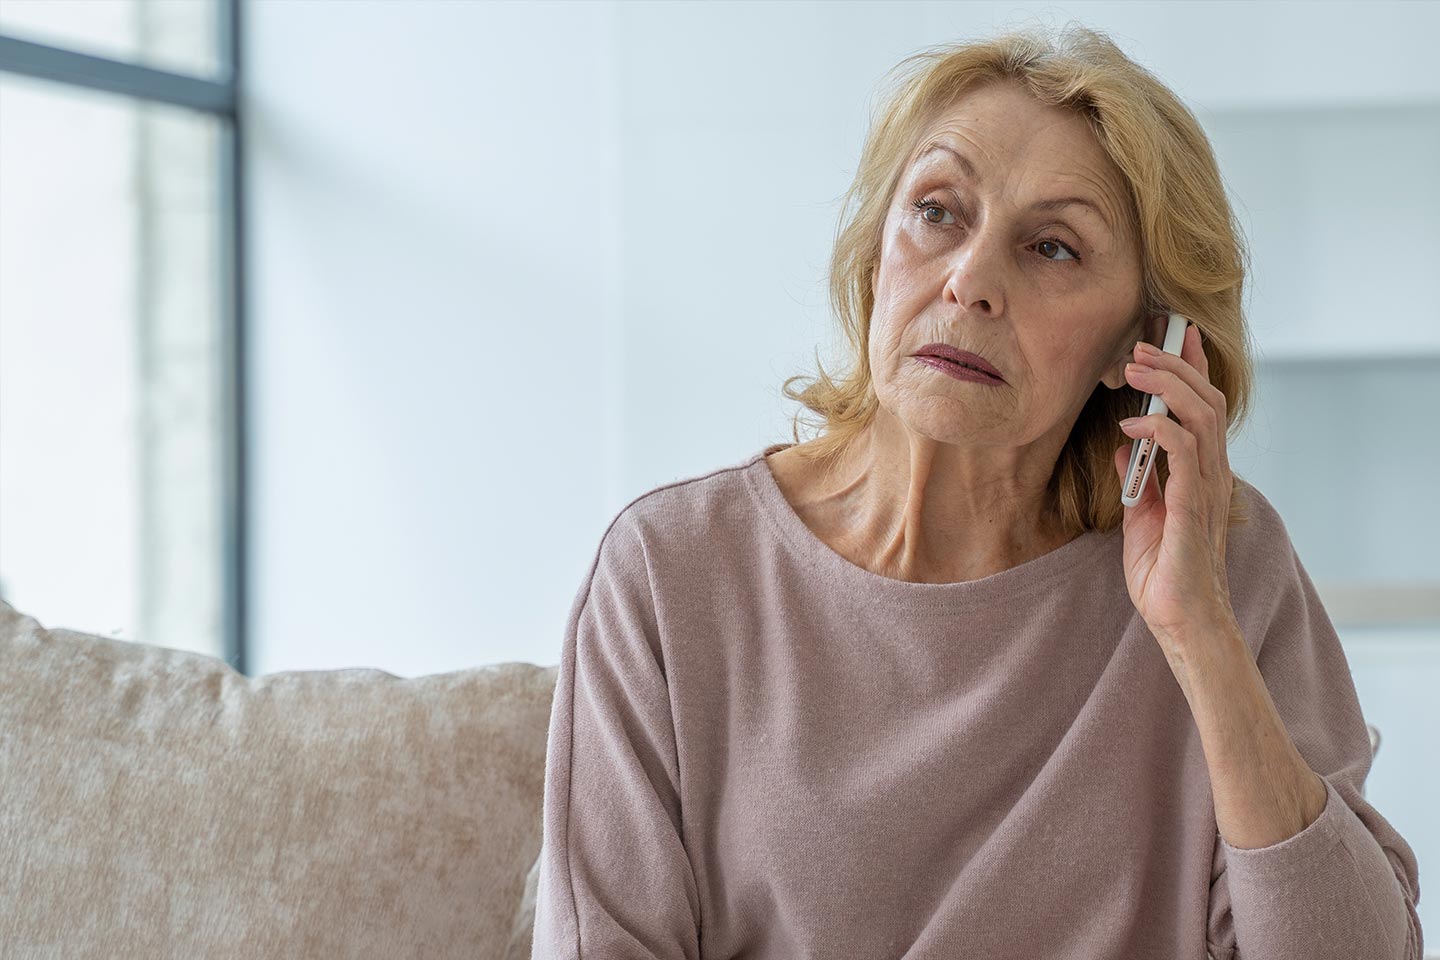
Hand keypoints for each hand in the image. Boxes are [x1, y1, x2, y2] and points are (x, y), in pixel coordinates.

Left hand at [1111, 321, 1236, 656]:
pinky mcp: (1193, 506)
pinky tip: (1130, 428)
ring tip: (1133, 369)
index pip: (1204, 406)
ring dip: (1166, 386)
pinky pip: (1184, 452)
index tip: (1173, 335)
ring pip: (1201, 416)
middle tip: (1139, 345)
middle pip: (1206, 399)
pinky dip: (1158, 430)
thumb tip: (1125, 449)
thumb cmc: (1165, 575)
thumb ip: (1140, 481)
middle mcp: (1212, 474)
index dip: (1193, 367)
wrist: (1181, 621)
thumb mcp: (1143, 518)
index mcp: (1202, 473)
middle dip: (1174, 365)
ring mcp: (1207, 488)